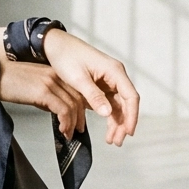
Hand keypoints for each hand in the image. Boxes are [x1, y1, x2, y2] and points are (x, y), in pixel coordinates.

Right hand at [0, 60, 89, 139]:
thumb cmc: (9, 81)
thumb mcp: (34, 84)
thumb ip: (47, 94)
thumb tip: (55, 110)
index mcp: (54, 72)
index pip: (76, 90)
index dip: (80, 108)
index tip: (79, 120)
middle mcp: (56, 75)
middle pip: (78, 98)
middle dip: (80, 117)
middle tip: (78, 130)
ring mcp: (50, 83)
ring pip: (72, 105)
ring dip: (72, 123)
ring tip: (68, 134)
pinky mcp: (43, 92)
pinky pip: (63, 110)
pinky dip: (66, 122)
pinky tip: (62, 130)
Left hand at [41, 29, 138, 145]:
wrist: (56, 46)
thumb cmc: (67, 57)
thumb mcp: (78, 78)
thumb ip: (94, 96)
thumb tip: (107, 113)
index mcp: (114, 71)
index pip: (131, 96)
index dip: (132, 115)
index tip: (128, 132)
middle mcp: (115, 76)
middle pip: (126, 104)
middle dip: (123, 123)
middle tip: (117, 142)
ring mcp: (109, 82)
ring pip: (119, 106)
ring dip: (117, 123)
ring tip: (111, 140)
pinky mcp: (102, 86)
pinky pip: (110, 104)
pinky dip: (109, 117)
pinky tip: (107, 131)